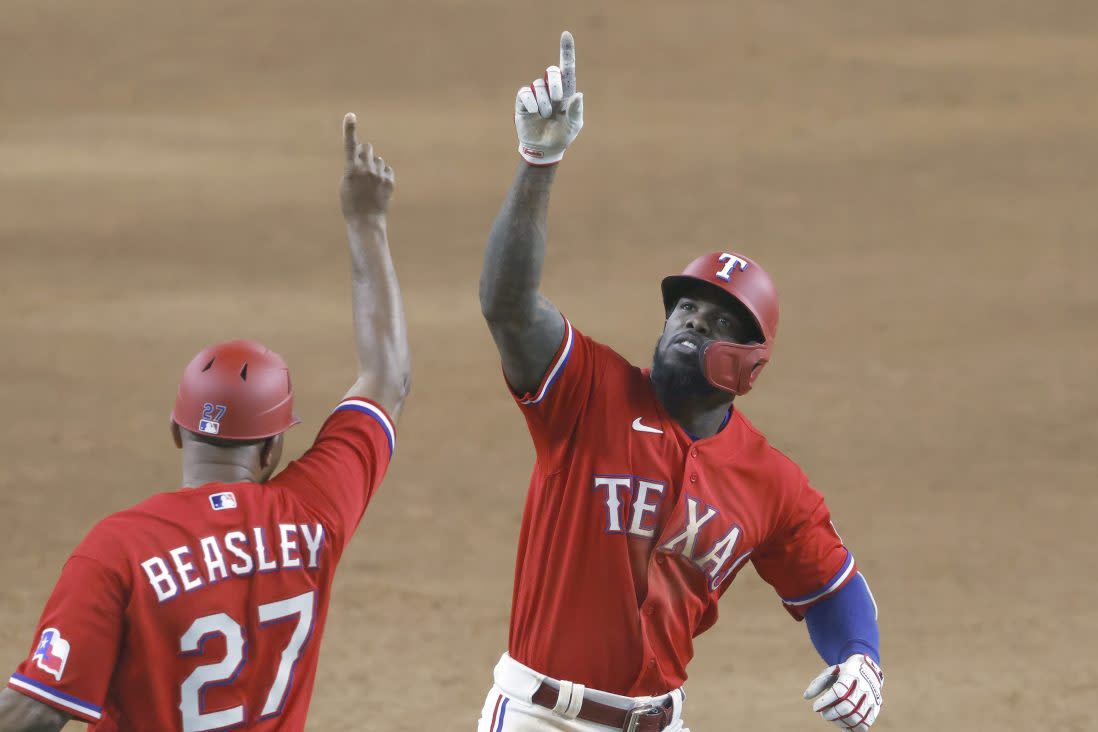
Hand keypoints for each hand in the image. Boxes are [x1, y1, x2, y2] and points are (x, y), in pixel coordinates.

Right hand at [341, 113, 393, 218]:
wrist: (366, 221)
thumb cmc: (351, 203)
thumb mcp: (345, 184)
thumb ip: (353, 168)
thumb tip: (362, 158)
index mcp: (351, 169)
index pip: (350, 145)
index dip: (350, 129)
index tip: (351, 115)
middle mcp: (366, 169)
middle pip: (368, 147)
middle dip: (365, 152)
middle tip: (363, 165)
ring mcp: (379, 175)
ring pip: (379, 160)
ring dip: (375, 166)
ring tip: (371, 183)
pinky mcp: (389, 181)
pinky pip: (387, 170)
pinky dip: (384, 175)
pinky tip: (379, 188)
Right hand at [514, 31, 583, 165]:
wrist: (545, 149)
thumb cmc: (562, 135)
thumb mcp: (574, 126)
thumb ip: (576, 111)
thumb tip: (578, 95)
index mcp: (566, 92)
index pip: (567, 68)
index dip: (566, 51)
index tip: (566, 34)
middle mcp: (551, 89)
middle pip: (552, 71)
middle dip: (555, 83)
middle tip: (557, 98)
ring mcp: (536, 94)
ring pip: (539, 85)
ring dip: (544, 103)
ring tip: (545, 116)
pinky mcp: (523, 101)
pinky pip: (525, 93)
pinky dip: (531, 103)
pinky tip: (534, 112)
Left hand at [803, 654, 883, 730]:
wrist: (868, 670)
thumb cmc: (844, 673)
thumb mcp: (830, 672)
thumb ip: (818, 683)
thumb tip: (806, 697)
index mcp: (850, 675)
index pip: (838, 691)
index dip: (826, 701)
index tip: (815, 707)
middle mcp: (863, 688)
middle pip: (847, 707)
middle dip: (832, 714)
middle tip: (823, 715)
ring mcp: (871, 700)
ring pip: (856, 718)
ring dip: (840, 722)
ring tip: (832, 718)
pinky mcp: (875, 709)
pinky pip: (865, 725)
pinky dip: (852, 728)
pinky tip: (843, 725)